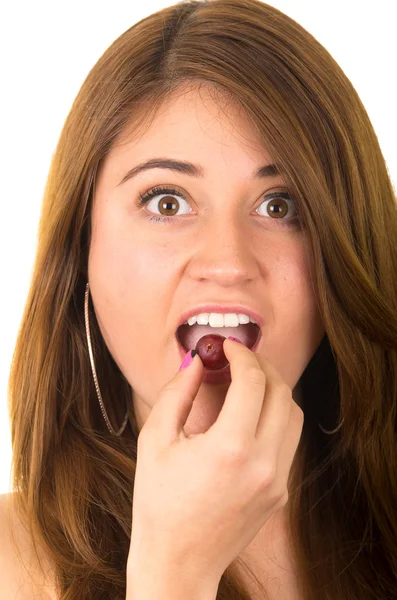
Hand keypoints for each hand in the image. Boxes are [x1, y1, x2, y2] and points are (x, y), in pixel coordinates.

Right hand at [127, 338, 303, 583]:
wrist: (178, 560)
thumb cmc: (158, 502)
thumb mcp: (155, 440)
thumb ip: (178, 393)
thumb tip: (196, 361)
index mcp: (230, 447)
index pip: (253, 380)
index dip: (241, 354)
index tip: (227, 346)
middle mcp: (263, 462)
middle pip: (282, 392)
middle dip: (261, 366)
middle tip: (239, 358)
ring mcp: (277, 479)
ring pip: (294, 414)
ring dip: (274, 390)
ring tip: (247, 383)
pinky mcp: (281, 491)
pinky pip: (289, 440)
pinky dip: (275, 418)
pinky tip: (249, 417)